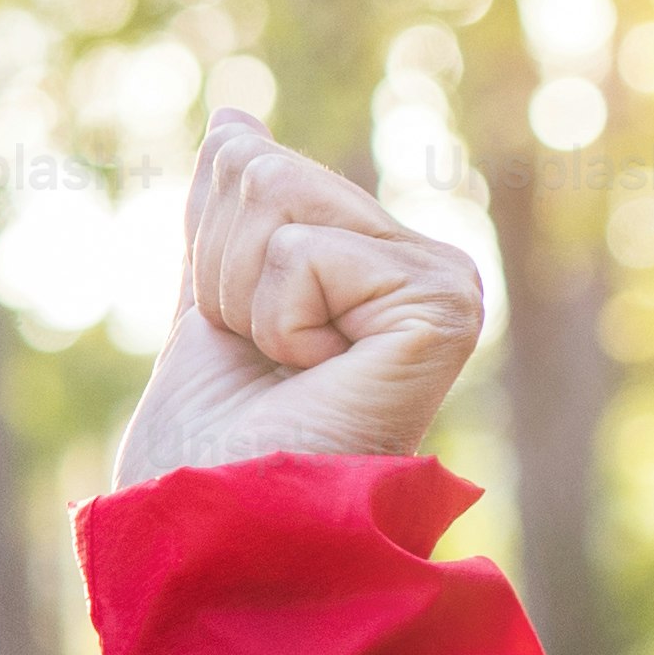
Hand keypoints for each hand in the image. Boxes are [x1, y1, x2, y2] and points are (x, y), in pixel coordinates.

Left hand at [107, 112, 485, 495]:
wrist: (223, 533)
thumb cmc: (212, 452)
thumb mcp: (211, 310)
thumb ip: (230, 223)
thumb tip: (236, 120)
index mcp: (377, 262)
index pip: (250, 167)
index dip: (209, 257)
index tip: (247, 345)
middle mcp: (426, 265)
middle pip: (260, 173)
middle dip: (224, 274)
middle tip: (263, 365)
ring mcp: (444, 285)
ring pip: (275, 199)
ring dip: (245, 302)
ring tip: (289, 375)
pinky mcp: (442, 308)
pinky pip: (302, 254)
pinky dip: (276, 323)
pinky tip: (318, 380)